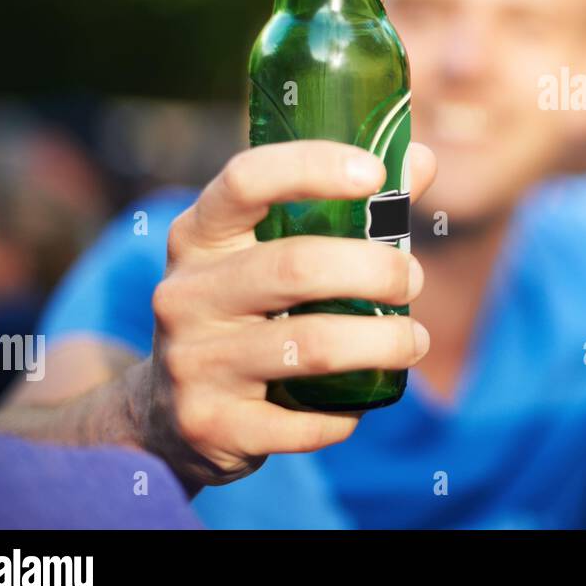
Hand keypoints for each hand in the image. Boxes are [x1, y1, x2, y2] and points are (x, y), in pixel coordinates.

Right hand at [130, 140, 435, 488]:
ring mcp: (194, 363)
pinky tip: (362, 399)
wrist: (165, 416)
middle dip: (376, 271)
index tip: (377, 173)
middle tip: (412, 280)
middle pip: (297, 266)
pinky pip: (307, 421)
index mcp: (199, 236)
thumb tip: (421, 160)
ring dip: (384, 343)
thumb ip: (347, 207)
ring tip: (414, 341)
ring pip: (313, 346)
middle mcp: (185, 294)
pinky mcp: (212, 426)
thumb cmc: (246, 312)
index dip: (314, 166)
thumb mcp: (271, 253)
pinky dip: (350, 412)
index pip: (246, 180)